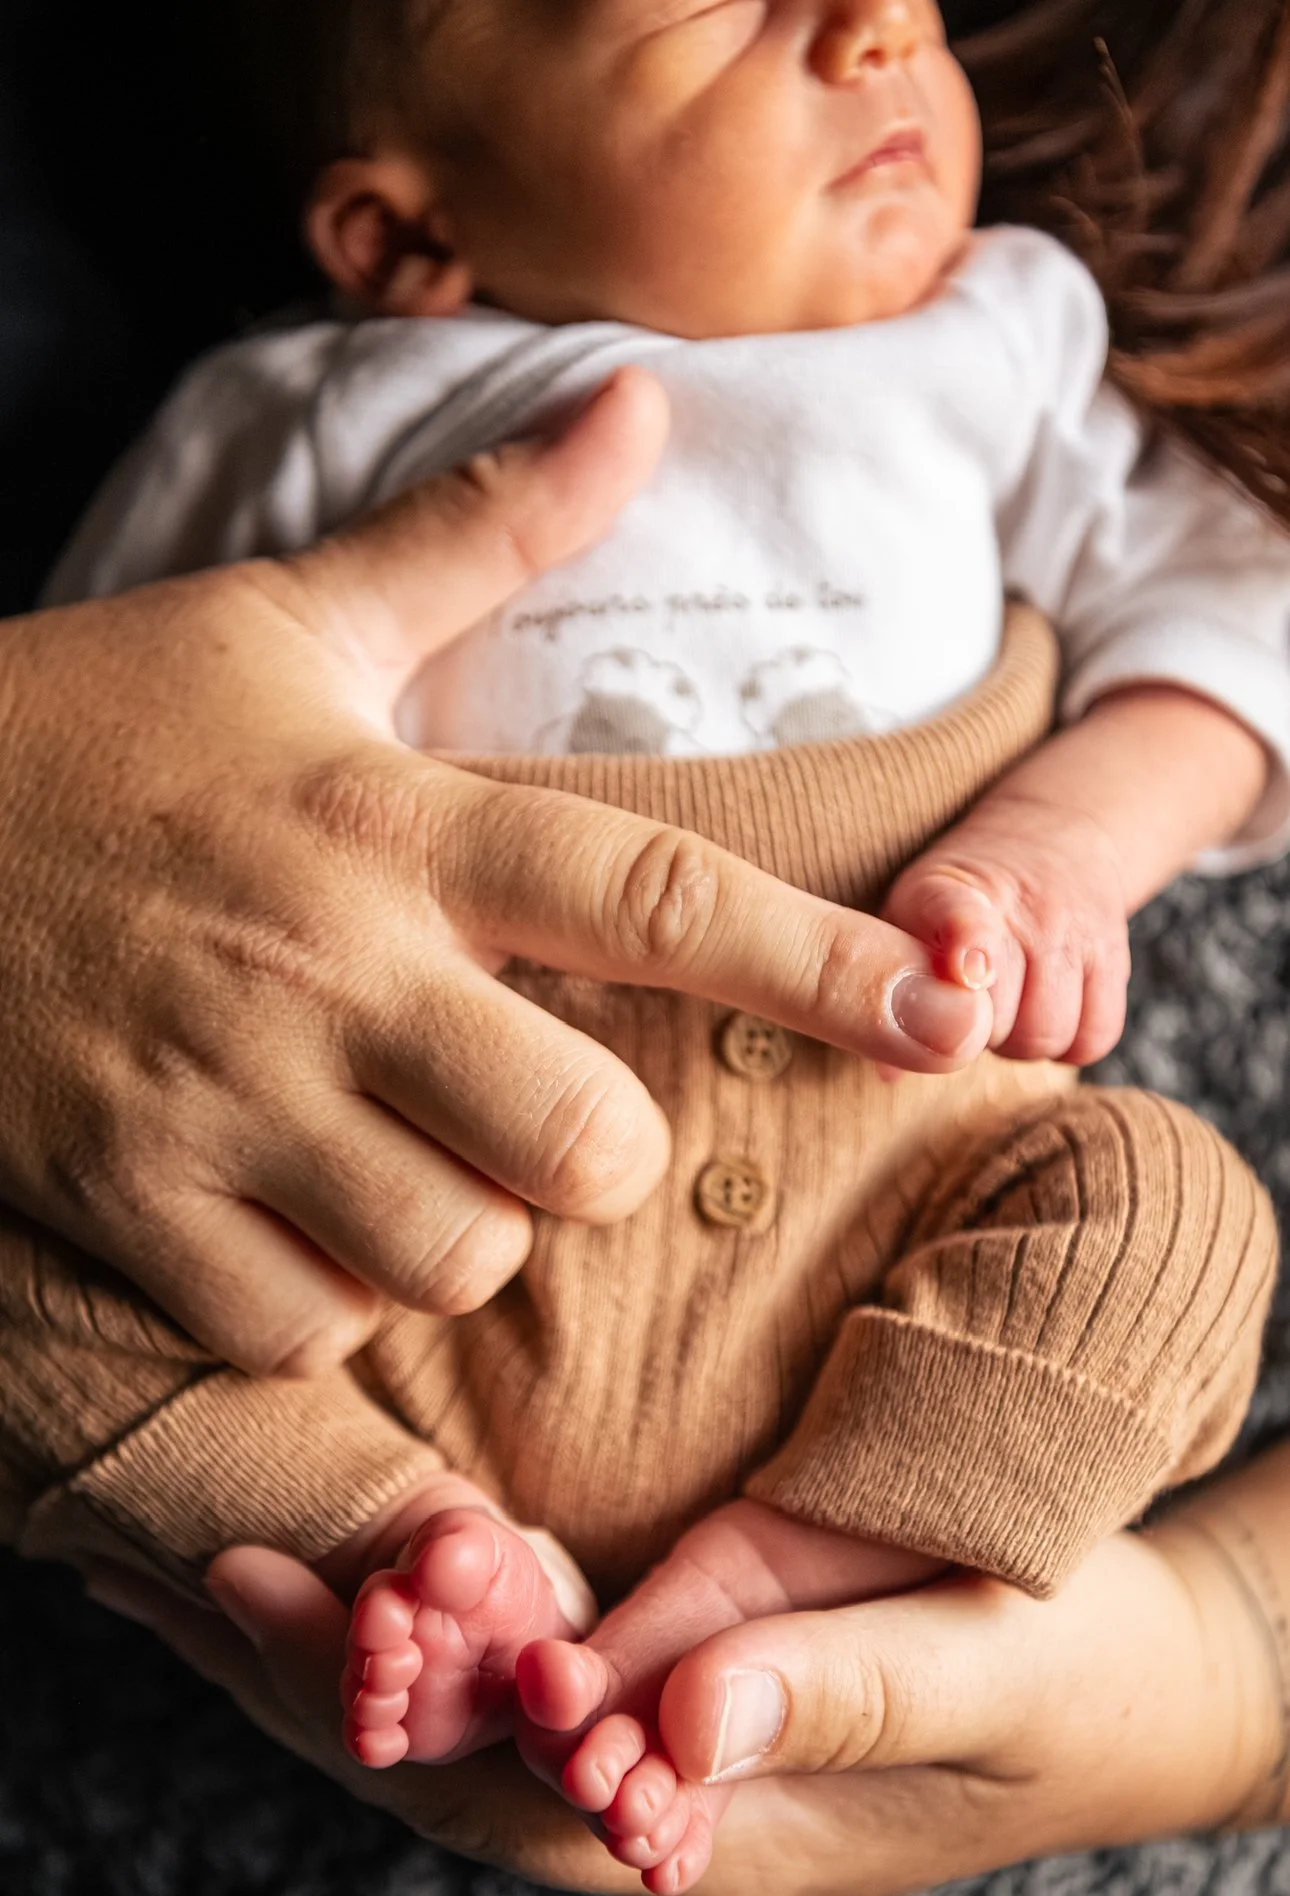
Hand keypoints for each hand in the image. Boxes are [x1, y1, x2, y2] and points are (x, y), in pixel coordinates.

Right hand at [0, 368, 990, 1374]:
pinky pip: (302, 1324)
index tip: (951, 1012)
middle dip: (587, 1157)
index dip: (825, 963)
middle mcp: (327, 966)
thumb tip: (644, 406)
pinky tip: (285, 1213)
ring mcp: (217, 1094)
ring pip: (450, 1259)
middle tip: (522, 1107)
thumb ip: (484, 530)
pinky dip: (325, 1298)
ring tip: (388, 1153)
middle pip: (578, 1148)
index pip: (656, 896)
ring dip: (454, 1232)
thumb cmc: (103, 722)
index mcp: (395, 822)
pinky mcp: (121, 1197)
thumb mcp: (294, 617)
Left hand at [84, 1496, 1286, 1895]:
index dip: (396, 1701)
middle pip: (439, 1758)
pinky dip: (412, 1608)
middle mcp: (642, 1805)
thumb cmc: (1066, 1686)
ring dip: (335, 1639)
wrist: (1118, 1680)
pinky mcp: (649, 1675)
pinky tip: (344, 1556)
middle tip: (189, 1555)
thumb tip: (670, 1724)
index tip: (299, 1592)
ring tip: (200, 1555)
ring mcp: (637, 1744)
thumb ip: (835, 1700)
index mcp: (703, 1834)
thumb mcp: (980, 1681)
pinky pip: (505, 1654)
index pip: (507, 1788)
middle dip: (314, 1667)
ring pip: (451, 1711)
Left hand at [884, 790, 1130, 1064]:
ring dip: (1020, 1040)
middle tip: (966, 1006)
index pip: (962, 913)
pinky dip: (1068, 1043)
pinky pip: (1094, 1038)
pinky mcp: (1115, 956)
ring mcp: (1072, 930)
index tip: (968, 971)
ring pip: (1049, 1034)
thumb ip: (891, 989)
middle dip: (976, 1031)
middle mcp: (1018, 907)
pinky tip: (1043, 1013)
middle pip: (1001, 1017)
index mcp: (946, 893)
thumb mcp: (910, 922)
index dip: (967, 940)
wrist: (1049, 842)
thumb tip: (888, 1073)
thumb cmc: (956, 905)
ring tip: (1005, 1007)